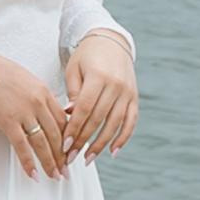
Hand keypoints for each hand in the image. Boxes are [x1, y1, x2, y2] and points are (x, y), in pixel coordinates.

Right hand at [0, 47, 68, 178]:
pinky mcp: (8, 122)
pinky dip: (29, 162)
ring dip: (50, 162)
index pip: (63, 120)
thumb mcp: (27, 79)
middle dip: (63, 155)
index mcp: (44, 91)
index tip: (70, 149)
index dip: (69, 138)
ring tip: (54, 175)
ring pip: (43, 143)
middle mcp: (38, 103)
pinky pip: (22, 147)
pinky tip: (33, 173)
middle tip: (66, 168)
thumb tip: (45, 110)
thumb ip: (39, 95)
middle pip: (57, 134)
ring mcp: (24, 113)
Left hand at [61, 30, 137, 162]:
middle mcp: (115, 85)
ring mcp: (127, 92)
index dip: (75, 129)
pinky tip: (113, 151)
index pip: (85, 109)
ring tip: (88, 158)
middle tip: (71, 157)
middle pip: (98, 119)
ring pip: (115, 124)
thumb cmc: (87, 56)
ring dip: (101, 144)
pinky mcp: (134, 97)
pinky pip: (131, 122)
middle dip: (84, 141)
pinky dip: (123, 138)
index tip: (65, 145)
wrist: (111, 41)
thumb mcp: (74, 69)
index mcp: (98, 76)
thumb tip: (71, 117)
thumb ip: (73, 93)